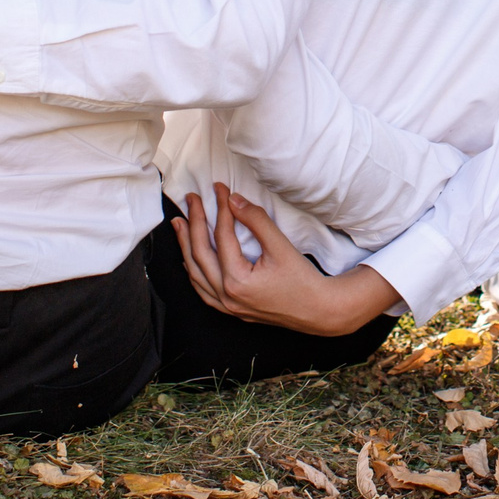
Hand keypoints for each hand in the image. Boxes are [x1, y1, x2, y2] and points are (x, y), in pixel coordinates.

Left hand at [172, 182, 399, 336]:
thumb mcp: (280, 246)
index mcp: (237, 281)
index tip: (220, 188)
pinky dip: (194, 271)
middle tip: (191, 200)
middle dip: (194, 223)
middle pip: (200, 254)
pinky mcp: (232, 310)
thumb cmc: (303, 280)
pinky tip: (189, 258)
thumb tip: (234, 201)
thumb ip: (256, 221)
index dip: (219, 208)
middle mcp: (227, 296)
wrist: (318, 310)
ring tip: (179, 224)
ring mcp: (227, 306)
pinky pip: (203, 290)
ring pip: (195, 274)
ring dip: (185, 247)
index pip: (221, 237)